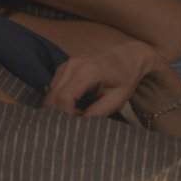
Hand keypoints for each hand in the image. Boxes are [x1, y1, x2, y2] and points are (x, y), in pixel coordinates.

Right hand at [44, 40, 162, 116]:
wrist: (128, 56)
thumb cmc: (126, 77)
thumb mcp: (118, 98)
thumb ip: (99, 112)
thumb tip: (81, 123)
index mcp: (87, 72)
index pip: (64, 98)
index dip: (67, 115)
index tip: (79, 122)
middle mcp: (74, 65)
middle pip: (54, 96)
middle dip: (61, 113)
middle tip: (77, 121)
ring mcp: (68, 64)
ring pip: (51, 92)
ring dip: (59, 106)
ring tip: (77, 113)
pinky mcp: (65, 66)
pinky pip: (54, 86)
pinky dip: (60, 98)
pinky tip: (74, 104)